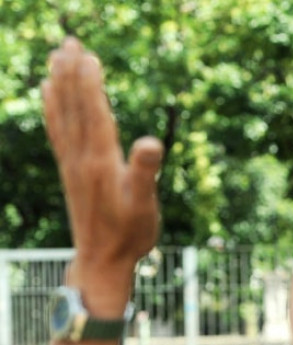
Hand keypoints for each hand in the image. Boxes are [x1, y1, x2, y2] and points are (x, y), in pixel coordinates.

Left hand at [42, 38, 163, 312]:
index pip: (93, 113)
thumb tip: (151, 142)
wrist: (102, 261)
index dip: (89, 83)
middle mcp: (81, 158)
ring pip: (61, 115)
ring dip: (58, 83)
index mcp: (101, 161)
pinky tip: (47, 93)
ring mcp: (72, 164)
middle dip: (69, 73)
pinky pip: (57, 132)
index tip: (86, 54)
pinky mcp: (70, 172)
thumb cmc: (131, 235)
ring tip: (55, 56)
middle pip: (72, 107)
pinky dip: (50, 108)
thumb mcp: (146, 205)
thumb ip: (147, 172)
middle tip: (68, 41)